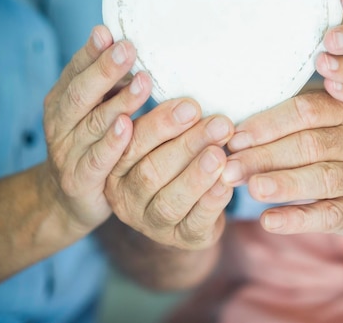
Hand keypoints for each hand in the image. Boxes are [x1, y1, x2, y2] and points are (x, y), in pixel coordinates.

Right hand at [42, 26, 150, 233]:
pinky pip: (96, 160)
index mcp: (61, 101)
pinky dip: (111, 143)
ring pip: (93, 124)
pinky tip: (127, 126)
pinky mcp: (79, 180)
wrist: (70, 198)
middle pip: (81, 93)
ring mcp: (66, 153)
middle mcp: (59, 124)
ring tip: (144, 82)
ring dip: (120, 102)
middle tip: (128, 48)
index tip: (110, 32)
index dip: (91, 52)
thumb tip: (127, 47)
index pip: (75, 71)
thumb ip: (106, 84)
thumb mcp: (93, 111)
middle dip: (104, 69)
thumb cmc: (90, 144)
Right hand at [105, 99, 234, 249]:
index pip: (132, 144)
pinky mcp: (181, 239)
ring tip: (219, 154)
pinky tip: (226, 183)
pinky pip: (194, 222)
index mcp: (115, 167)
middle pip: (150, 172)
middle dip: (187, 145)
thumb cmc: (175, 161)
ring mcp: (151, 223)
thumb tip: (189, 103)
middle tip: (218, 124)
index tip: (189, 105)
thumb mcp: (163, 140)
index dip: (160, 124)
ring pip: (169, 201)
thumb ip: (166, 123)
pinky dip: (210, 202)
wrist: (189, 210)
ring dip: (196, 175)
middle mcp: (126, 197)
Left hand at [221, 91, 342, 234]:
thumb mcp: (317, 123)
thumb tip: (228, 133)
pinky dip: (297, 219)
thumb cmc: (330, 145)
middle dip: (264, 156)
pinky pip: (328, 215)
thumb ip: (282, 120)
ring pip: (321, 178)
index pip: (304, 111)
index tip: (234, 138)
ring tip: (251, 188)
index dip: (267, 124)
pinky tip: (268, 221)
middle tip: (229, 168)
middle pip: (308, 145)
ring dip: (282, 184)